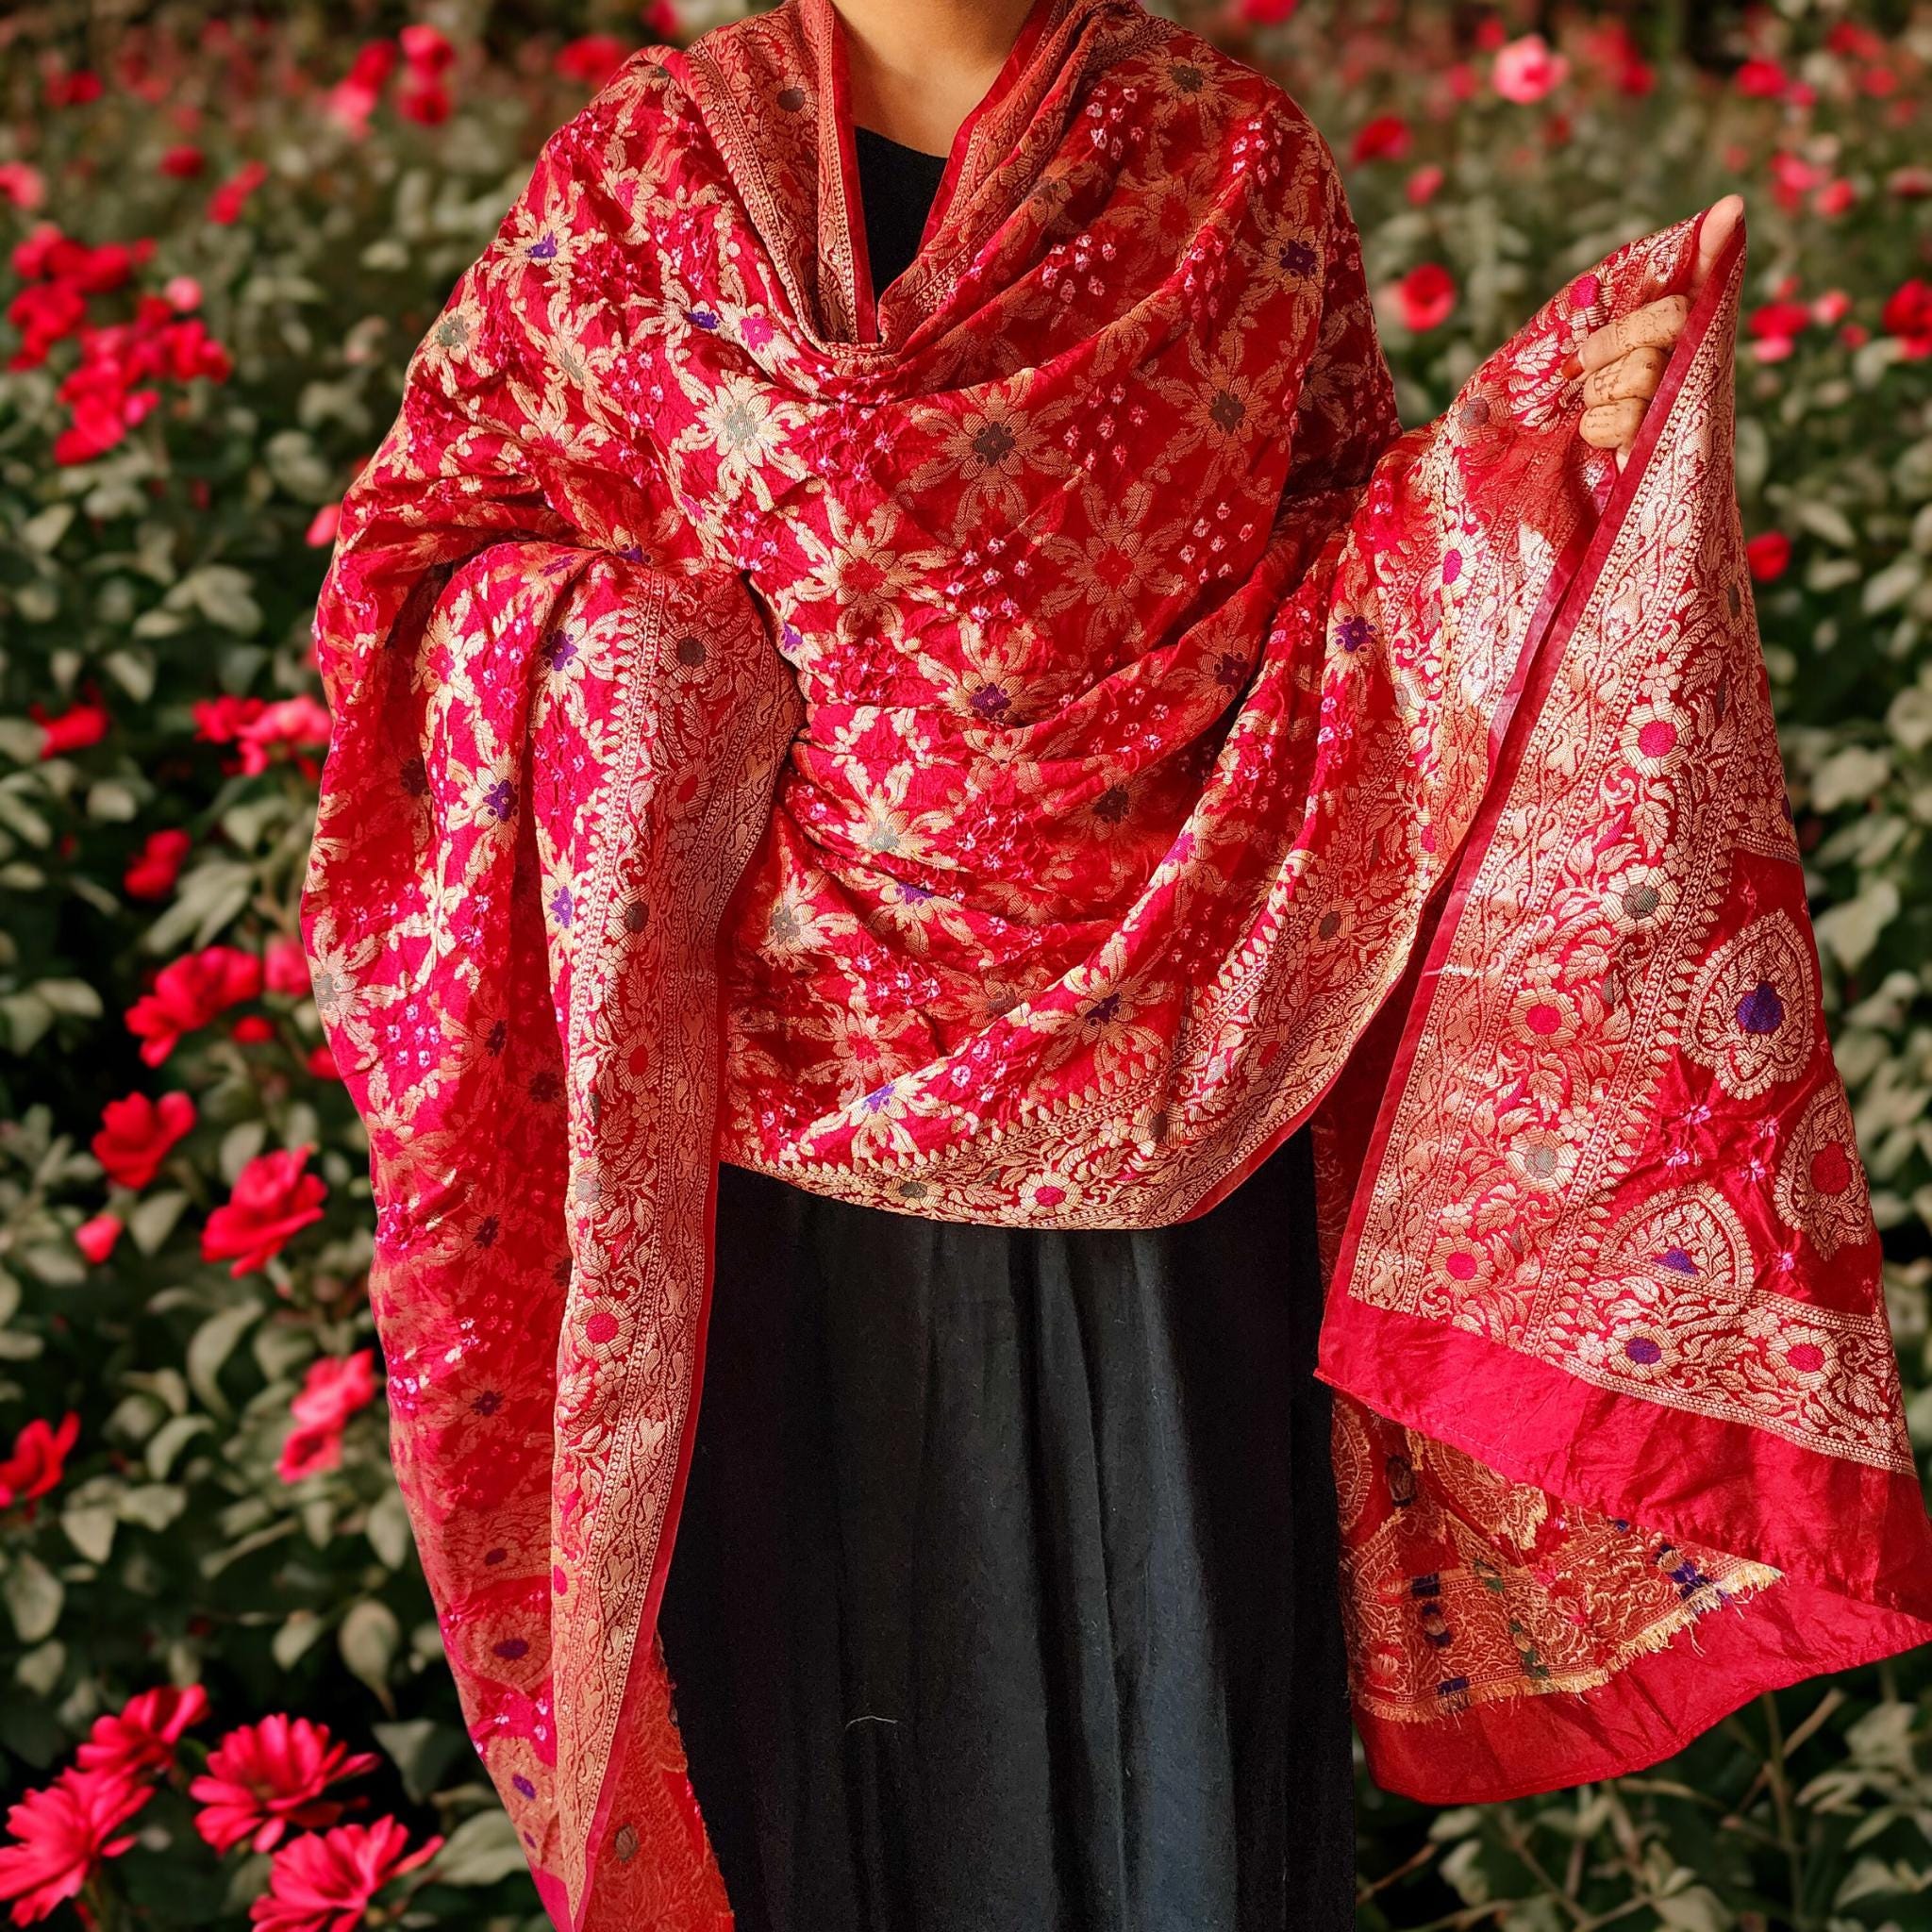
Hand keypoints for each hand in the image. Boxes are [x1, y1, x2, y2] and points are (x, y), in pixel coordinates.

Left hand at [1565, 194, 1743, 469]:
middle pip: (1670, 320)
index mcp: (1689, 328)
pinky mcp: (1663, 446)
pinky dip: (1599, 428)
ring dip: (1601, 392)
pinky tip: (1606, 435)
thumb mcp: (1601, 343)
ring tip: (1600, 405)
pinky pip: (1622, 420)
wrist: (1574, 470)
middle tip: (1587, 365)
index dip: (1715, 244)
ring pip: (1643, 373)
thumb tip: (1727, 207)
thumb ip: (1634, 294)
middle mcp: (1699, 360)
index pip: (1712, 275)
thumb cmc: (1593, 395)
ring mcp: (1686, 403)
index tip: (1730, 208)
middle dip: (1614, 342)